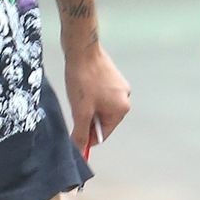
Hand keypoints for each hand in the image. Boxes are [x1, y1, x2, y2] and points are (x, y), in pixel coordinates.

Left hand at [64, 42, 130, 156]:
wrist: (82, 48)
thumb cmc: (83, 80)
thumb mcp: (80, 111)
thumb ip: (81, 133)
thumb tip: (80, 151)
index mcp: (122, 109)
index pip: (103, 133)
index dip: (87, 136)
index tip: (74, 132)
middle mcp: (125, 97)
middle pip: (102, 120)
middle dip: (87, 118)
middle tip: (75, 108)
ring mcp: (119, 86)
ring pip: (99, 107)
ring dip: (87, 106)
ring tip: (77, 95)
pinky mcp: (112, 77)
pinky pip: (99, 95)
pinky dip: (89, 96)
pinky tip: (81, 87)